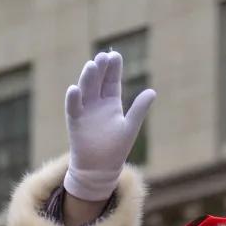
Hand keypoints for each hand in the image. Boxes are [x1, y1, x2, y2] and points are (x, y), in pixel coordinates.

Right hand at [64, 50, 155, 201]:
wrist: (99, 170)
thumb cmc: (116, 150)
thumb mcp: (129, 127)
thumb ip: (139, 110)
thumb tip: (152, 91)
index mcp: (111, 102)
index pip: (112, 80)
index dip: (113, 68)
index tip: (115, 55)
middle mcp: (97, 102)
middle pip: (98, 80)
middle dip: (100, 68)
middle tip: (104, 56)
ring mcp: (85, 110)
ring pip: (85, 89)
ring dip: (87, 78)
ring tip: (91, 66)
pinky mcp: (74, 120)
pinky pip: (73, 107)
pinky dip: (73, 98)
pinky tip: (74, 89)